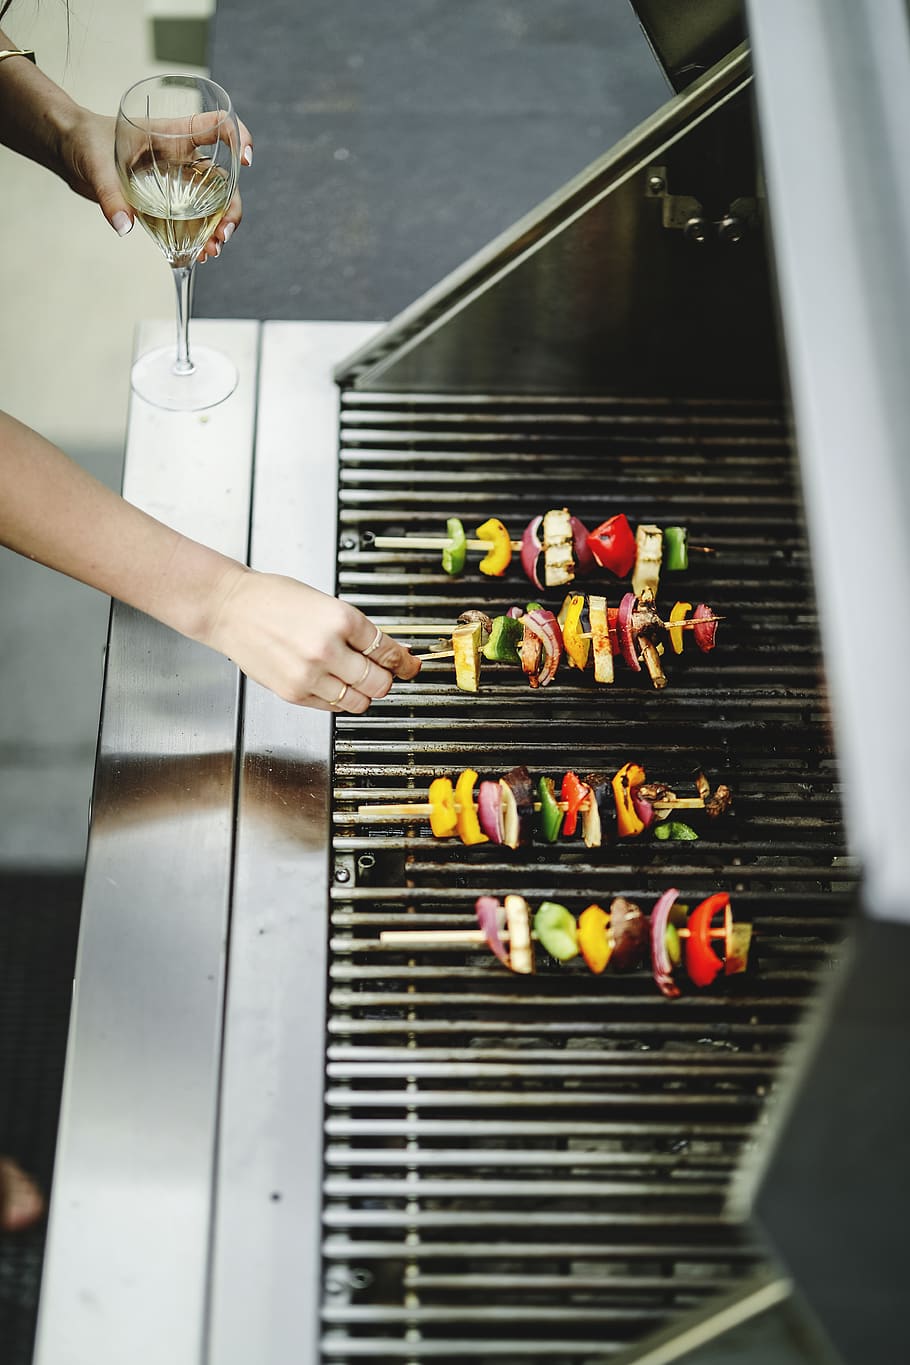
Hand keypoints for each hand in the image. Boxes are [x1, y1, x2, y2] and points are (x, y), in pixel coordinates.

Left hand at [59, 105, 252, 256]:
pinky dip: (198, 239)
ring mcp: (177, 181)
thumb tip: (125, 225)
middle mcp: (183, 158)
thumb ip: (110, 194)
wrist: (70, 152)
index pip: (218, 127)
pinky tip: (198, 255)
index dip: (239, 138)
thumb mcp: (95, 163)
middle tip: (222, 234)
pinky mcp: (166, 202)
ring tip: (211, 252)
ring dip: (217, 230)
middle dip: (230, 209)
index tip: (245, 160)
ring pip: (212, 205)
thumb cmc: (84, 140)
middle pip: (223, 180)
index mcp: (174, 135)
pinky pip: (191, 221)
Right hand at [205, 568, 420, 709]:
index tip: (409, 665)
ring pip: (360, 701)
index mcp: (342, 619)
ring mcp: (311, 674)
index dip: (404, 661)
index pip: (388, 651)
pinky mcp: (295, 692)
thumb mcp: (325, 603)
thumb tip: (390, 651)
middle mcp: (328, 649)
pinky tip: (331, 682)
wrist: (230, 608)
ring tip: (354, 678)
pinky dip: (340, 698)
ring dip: (364, 693)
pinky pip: (333, 707)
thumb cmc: (273, 599)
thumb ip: (357, 630)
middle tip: (382, 673)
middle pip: (380, 682)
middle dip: (386, 679)